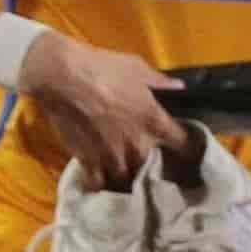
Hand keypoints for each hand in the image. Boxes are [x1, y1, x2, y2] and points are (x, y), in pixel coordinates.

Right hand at [21, 33, 186, 184]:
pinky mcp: (88, 161)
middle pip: (153, 164)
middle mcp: (137, 144)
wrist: (62, 76)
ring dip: (126, 172)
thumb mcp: (138, 68)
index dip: (188, 147)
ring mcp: (112, 156)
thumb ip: (160, 83)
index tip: (187, 148)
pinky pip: (98, 182)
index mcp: (154, 121)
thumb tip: (180, 88)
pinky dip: (99, 182)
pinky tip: (99, 178)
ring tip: (122, 168)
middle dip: (151, 161)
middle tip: (145, 155)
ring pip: (127, 176)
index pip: (183, 143)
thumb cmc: (104, 68)